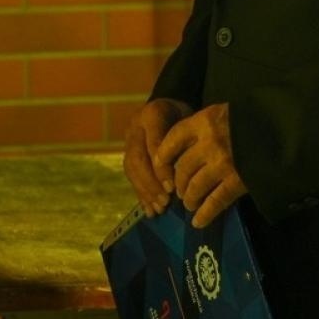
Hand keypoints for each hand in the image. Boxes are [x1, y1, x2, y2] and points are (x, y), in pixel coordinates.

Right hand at [122, 98, 190, 215]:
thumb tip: (190, 172)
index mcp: (152, 114)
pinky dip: (140, 194)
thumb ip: (187, 141)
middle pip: (137, 158)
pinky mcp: (128, 153)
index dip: (161, 167)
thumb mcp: (189, 121)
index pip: (153, 143)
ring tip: (159, 207)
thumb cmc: (185, 117)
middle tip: (165, 200)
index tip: (172, 187)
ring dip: (145, 190)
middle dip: (151, 182)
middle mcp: (135, 127)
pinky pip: (130, 175)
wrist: (169, 108)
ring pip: (131, 168)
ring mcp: (128, 140)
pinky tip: (149, 210)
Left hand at [154, 103, 246, 228]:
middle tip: (179, 190)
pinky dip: (205, 214)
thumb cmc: (249, 118)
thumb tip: (180, 148)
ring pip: (195, 187)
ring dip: (189, 199)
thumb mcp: (222, 112)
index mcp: (203, 122)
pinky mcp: (237, 181)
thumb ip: (201, 127)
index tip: (160, 167)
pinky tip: (198, 222)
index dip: (163, 157)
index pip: (172, 140)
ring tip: (188, 204)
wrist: (282, 129)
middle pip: (182, 168)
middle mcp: (209, 143)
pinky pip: (215, 202)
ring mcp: (223, 164)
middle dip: (178, 183)